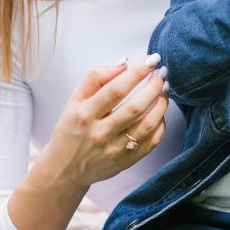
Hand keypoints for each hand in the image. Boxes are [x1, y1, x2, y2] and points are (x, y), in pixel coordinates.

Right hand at [33, 54, 169, 188]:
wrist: (64, 170)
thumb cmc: (71, 129)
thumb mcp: (74, 100)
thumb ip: (96, 78)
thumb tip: (123, 63)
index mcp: (85, 114)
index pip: (116, 90)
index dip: (137, 72)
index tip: (151, 59)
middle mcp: (100, 133)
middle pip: (136, 107)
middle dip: (154, 86)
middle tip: (162, 72)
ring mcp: (114, 150)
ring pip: (147, 125)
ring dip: (162, 103)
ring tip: (164, 88)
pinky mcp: (125, 162)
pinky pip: (151, 142)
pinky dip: (160, 124)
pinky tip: (159, 112)